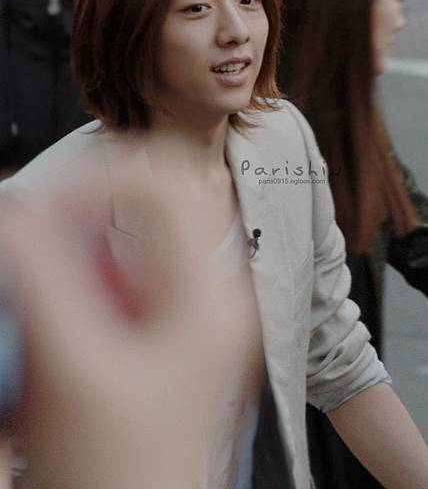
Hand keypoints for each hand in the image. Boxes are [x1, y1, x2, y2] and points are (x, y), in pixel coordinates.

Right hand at [0, 163, 246, 488]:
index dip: (104, 178)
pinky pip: (112, 277)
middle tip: (38, 239)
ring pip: (124, 241)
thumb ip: (44, 281)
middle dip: (83, 212)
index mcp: (209, 298)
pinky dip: (74, 283)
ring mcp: (182, 312)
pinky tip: (55, 329)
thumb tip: (21, 211)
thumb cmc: (125, 474)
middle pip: (146, 208)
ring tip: (45, 300)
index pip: (169, 187)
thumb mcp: (77, 373)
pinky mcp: (156, 329)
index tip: (48, 206)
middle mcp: (204, 296)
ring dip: (74, 251)